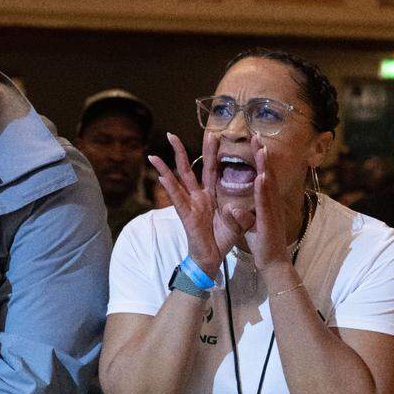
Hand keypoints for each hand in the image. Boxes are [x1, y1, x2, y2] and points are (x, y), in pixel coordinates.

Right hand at [149, 133, 253, 276]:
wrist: (213, 259)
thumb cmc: (223, 240)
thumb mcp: (238, 224)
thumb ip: (240, 214)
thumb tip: (235, 207)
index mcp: (212, 195)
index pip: (211, 169)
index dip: (211, 153)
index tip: (211, 134)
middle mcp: (198, 197)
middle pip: (188, 169)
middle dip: (180, 151)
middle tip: (171, 134)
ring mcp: (190, 205)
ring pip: (177, 182)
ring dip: (165, 168)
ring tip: (153, 155)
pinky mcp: (187, 216)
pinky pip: (177, 200)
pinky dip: (170, 188)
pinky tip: (161, 177)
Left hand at [245, 135, 291, 270]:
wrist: (273, 263)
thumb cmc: (262, 243)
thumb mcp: (250, 226)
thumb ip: (243, 215)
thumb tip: (234, 207)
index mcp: (266, 203)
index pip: (263, 176)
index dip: (260, 159)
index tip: (256, 141)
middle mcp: (271, 204)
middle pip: (268, 174)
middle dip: (263, 155)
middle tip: (258, 135)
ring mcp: (272, 212)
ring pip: (269, 185)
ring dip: (266, 166)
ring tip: (262, 149)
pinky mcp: (269, 222)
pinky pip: (265, 204)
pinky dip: (263, 190)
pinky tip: (261, 178)